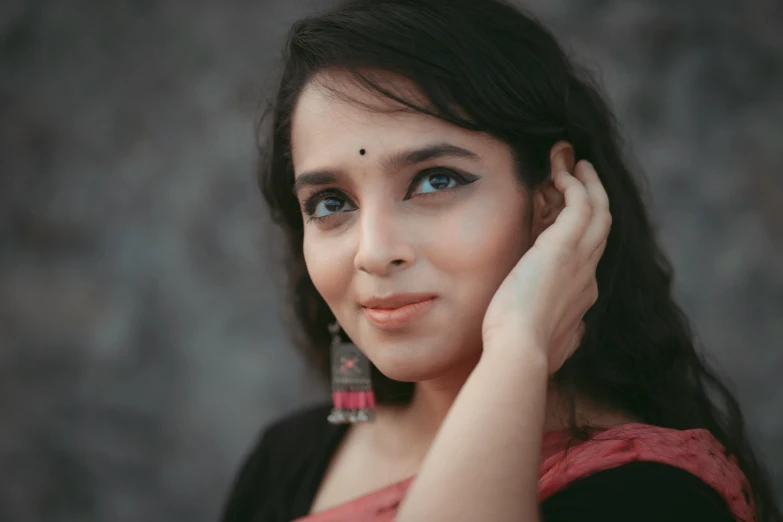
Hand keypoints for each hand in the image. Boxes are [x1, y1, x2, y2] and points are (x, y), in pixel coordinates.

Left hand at [481, 160, 610, 373]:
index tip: (564, 213)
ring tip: (575, 163)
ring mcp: (580, 259)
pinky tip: (561, 173)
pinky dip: (575, 185)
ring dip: (589, 183)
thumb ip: (566, 335)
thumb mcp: (554, 344)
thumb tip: (576, 336)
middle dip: (592, 197)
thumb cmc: (521, 351)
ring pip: (598, 210)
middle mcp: (588, 274)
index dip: (580, 230)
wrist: (519, 351)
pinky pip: (580, 204)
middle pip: (599, 225)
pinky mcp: (564, 246)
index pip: (588, 253)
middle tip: (579, 174)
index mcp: (582, 296)